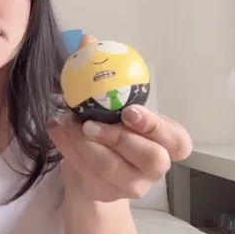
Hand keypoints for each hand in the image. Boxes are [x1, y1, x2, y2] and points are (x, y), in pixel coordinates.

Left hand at [48, 35, 192, 201]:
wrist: (88, 165)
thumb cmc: (108, 126)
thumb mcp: (110, 100)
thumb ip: (102, 70)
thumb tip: (88, 40)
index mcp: (167, 141)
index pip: (178, 140)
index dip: (157, 127)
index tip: (130, 111)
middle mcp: (155, 167)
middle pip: (151, 158)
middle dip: (118, 138)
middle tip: (90, 123)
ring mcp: (132, 185)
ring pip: (112, 167)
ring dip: (84, 143)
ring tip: (65, 121)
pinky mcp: (106, 193)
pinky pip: (87, 173)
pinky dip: (68, 148)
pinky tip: (56, 130)